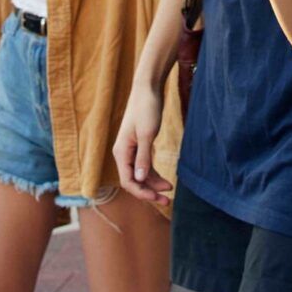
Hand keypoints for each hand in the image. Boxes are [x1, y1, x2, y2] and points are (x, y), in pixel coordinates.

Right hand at [113, 77, 171, 203]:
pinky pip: (144, 166)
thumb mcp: (147, 134)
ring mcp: (131, 151)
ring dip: (153, 184)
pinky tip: (165, 180)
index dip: (142, 192)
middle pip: (134, 181)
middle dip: (149, 192)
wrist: (148, 89)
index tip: (158, 197)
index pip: (128, 181)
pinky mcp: (139, 146)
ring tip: (170, 190)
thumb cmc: (146, 109)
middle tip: (167, 201)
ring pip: (141, 175)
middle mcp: (123, 154)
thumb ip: (143, 157)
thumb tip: (140, 179)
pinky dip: (154, 174)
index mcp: (121, 152)